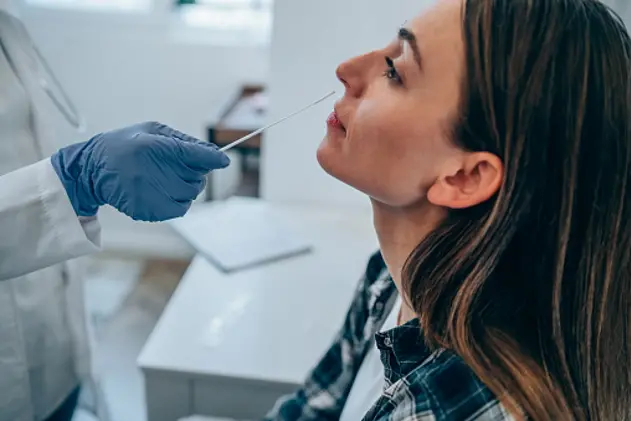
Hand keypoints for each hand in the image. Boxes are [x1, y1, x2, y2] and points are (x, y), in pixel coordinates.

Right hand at [51, 121, 229, 221]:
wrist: (92, 170)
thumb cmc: (126, 145)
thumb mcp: (152, 131)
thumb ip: (184, 142)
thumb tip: (214, 154)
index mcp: (156, 147)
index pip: (199, 155)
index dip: (214, 158)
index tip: (223, 160)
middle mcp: (156, 172)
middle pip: (198, 178)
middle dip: (196, 172)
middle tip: (180, 166)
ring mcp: (153, 194)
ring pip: (191, 195)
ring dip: (187, 187)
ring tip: (168, 178)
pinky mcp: (150, 211)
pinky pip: (180, 208)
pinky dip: (178, 200)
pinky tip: (163, 190)